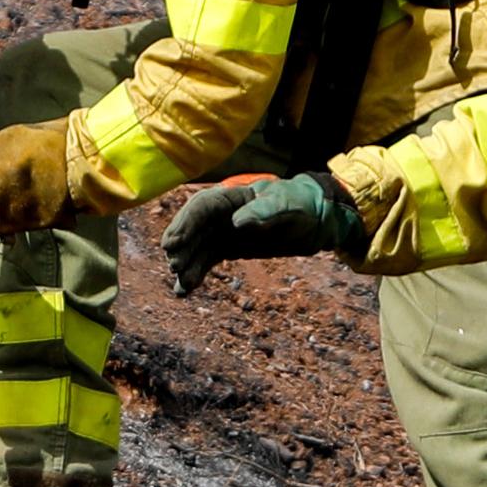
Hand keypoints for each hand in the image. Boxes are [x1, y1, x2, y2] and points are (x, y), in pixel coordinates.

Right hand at [157, 172, 354, 283]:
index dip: (185, 223)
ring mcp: (221, 231)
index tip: (172, 243)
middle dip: (181, 247)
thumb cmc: (301, 204)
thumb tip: (237, 222)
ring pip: (195, 248)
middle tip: (174, 266)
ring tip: (180, 286)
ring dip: (185, 266)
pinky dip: (194, 275)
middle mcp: (221, 213)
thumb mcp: (288, 206)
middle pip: (192, 228)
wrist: (315, 220)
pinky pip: (205, 261)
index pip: (201, 207)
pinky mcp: (227, 248)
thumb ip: (265, 211)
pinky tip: (184, 291)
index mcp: (231, 195)